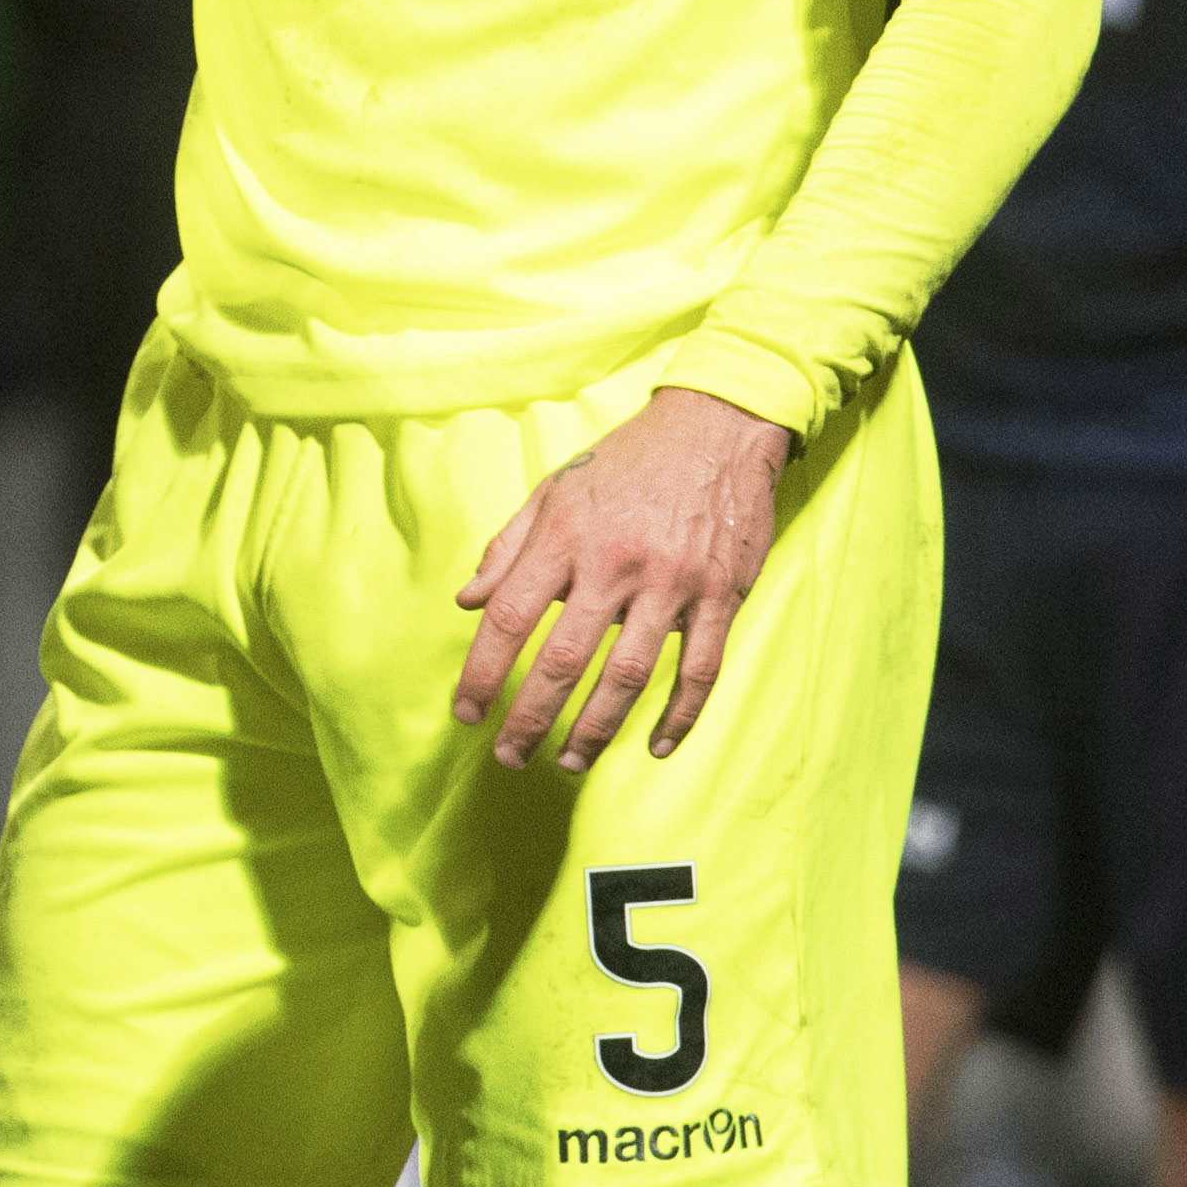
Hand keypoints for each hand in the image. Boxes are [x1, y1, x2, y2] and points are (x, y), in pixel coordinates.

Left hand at [452, 386, 790, 770]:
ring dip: (596, 730)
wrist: (718, 425)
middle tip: (510, 758)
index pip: (512, 618)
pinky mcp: (720, 596)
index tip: (466, 713)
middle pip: (564, 660)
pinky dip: (679, 716)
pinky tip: (657, 745)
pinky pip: (699, 669)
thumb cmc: (627, 460)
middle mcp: (616, 563)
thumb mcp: (555, 489)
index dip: (483, 672)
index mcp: (566, 536)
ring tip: (570, 762)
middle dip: (530, 718)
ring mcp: (672, 583)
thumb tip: (467, 602)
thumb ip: (508, 547)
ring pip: (628, 677)